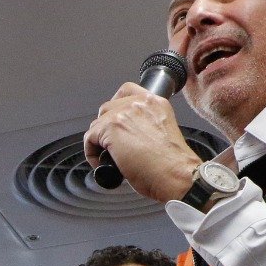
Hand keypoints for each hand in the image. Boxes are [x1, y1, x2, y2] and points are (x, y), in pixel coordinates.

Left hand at [83, 83, 201, 202]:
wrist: (176, 174)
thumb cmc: (172, 164)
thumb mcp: (162, 132)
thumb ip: (146, 124)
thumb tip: (128, 133)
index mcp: (155, 102)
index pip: (126, 91)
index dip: (116, 107)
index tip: (114, 120)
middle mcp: (139, 103)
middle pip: (107, 108)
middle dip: (105, 126)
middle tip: (111, 145)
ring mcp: (124, 114)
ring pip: (97, 124)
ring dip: (99, 141)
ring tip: (108, 157)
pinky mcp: (111, 128)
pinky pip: (90, 138)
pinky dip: (91, 153)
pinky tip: (102, 164)